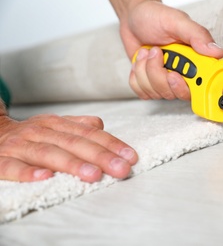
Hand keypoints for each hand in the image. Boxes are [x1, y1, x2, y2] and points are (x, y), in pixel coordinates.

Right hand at [0, 114, 137, 182]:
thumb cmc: (31, 134)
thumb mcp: (55, 125)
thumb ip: (78, 125)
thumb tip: (101, 125)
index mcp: (56, 123)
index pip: (89, 133)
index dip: (111, 144)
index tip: (130, 157)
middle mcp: (41, 131)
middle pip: (74, 143)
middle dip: (100, 156)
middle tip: (121, 169)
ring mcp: (20, 145)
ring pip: (48, 153)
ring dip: (72, 164)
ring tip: (94, 175)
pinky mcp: (0, 160)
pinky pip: (11, 167)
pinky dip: (27, 172)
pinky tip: (44, 178)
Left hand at [124, 1, 222, 99]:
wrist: (133, 18)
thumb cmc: (155, 16)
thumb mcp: (177, 21)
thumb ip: (197, 35)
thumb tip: (217, 52)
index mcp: (196, 60)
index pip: (202, 85)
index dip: (189, 86)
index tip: (174, 74)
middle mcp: (184, 73)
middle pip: (176, 92)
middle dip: (159, 75)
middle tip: (156, 52)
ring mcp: (166, 80)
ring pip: (157, 92)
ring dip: (145, 70)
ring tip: (148, 51)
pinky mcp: (151, 84)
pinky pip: (143, 92)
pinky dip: (137, 76)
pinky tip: (141, 61)